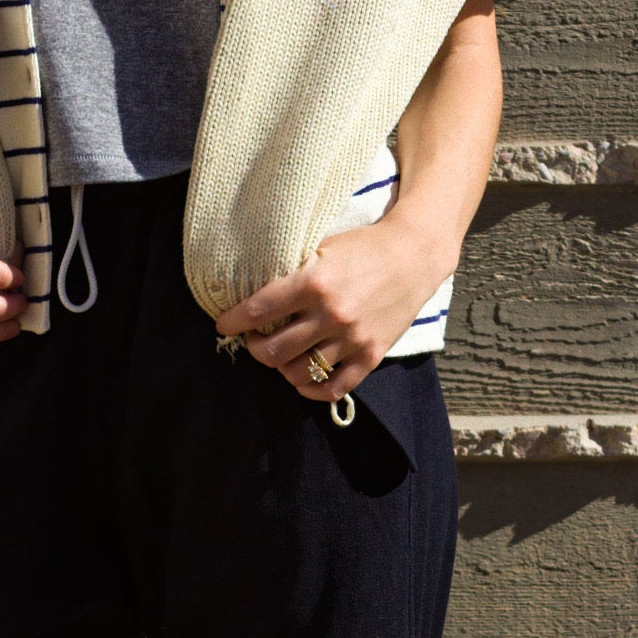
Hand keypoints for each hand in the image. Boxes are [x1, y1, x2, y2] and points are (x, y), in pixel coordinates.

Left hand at [215, 216, 450, 401]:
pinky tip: (303, 378)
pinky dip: (311, 389)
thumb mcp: (322, 247)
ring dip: (280, 367)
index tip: (224, 324)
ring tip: (280, 354)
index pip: (258, 311)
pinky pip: (333, 388)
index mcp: (314, 282)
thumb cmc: (363, 247)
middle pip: (272, 351)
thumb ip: (292, 271)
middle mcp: (331, 314)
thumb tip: (252, 291)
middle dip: (254, 347)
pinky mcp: (370, 355)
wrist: (414, 255)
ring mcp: (352, 338)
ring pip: (298, 373)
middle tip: (254, 339)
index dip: (233, 321)